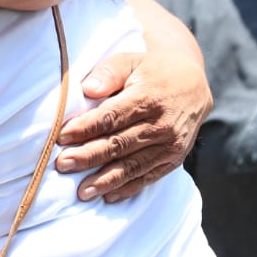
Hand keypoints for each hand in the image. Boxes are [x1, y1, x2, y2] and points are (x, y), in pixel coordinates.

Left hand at [54, 3, 211, 202]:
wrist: (193, 83)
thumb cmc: (151, 70)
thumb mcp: (130, 60)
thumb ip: (108, 73)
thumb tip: (88, 90)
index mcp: (149, 97)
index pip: (112, 117)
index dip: (86, 128)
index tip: (62, 136)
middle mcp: (162, 124)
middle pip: (120, 144)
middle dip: (89, 156)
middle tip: (63, 165)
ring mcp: (171, 145)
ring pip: (133, 166)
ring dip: (106, 180)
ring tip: (81, 192)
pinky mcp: (175, 158)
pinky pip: (149, 176)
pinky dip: (128, 188)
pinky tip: (108, 196)